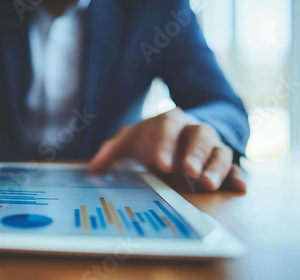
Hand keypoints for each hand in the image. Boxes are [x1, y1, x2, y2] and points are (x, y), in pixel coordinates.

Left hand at [90, 108, 245, 191]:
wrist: (181, 135)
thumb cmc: (152, 140)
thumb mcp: (131, 141)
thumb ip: (112, 151)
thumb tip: (93, 167)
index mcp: (169, 121)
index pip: (168, 125)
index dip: (166, 142)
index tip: (160, 163)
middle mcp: (194, 130)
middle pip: (200, 135)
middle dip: (194, 153)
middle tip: (188, 171)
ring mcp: (212, 147)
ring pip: (219, 151)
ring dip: (215, 166)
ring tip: (207, 183)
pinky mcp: (223, 163)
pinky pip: (236, 167)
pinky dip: (238, 176)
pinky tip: (239, 187)